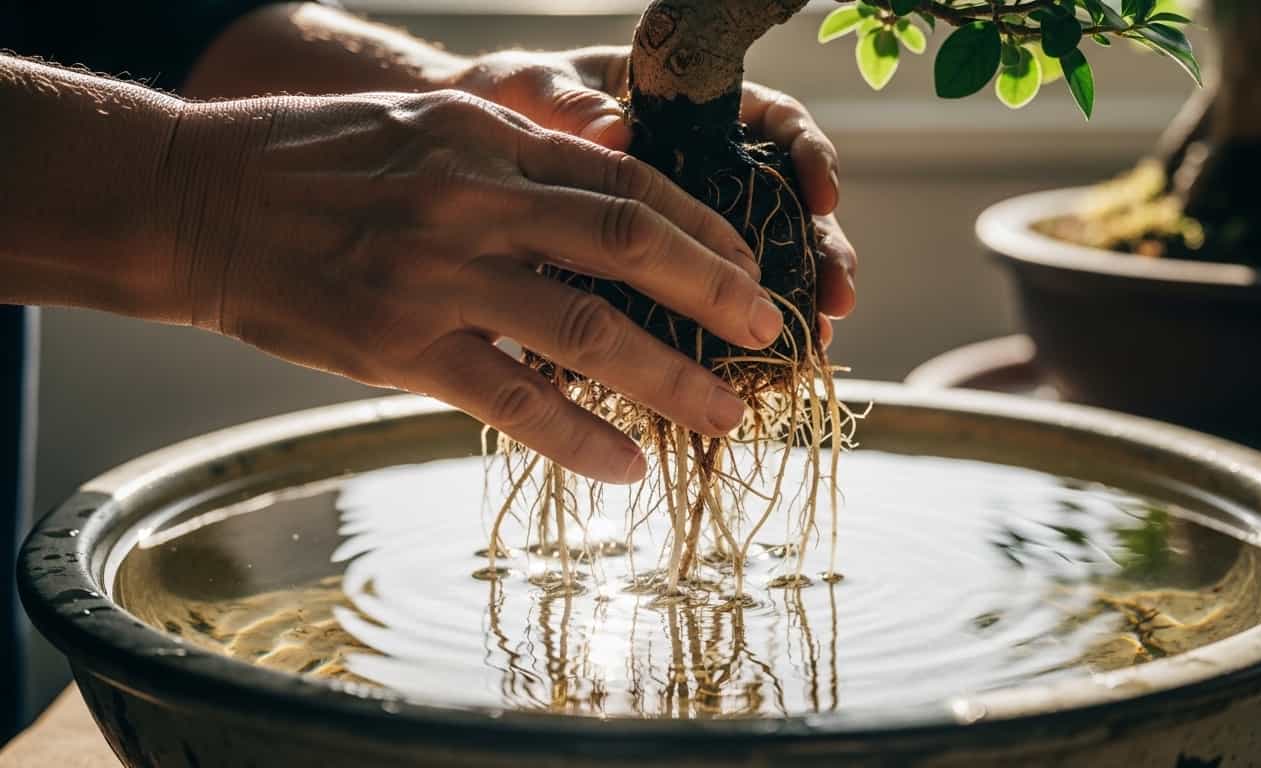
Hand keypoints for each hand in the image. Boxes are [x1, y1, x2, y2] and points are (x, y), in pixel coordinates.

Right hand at [166, 91, 785, 483]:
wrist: (196, 199)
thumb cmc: (317, 162)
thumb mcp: (428, 126)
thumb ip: (517, 156)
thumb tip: (612, 186)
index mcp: (490, 137)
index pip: (628, 179)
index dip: (703, 225)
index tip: (749, 262)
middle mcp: (475, 201)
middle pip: (630, 243)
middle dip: (715, 292)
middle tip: (771, 331)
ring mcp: (437, 276)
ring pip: (584, 330)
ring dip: (670, 377)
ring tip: (726, 413)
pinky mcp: (398, 347)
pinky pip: (510, 401)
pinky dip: (578, 437)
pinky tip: (626, 465)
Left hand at [453, 47, 857, 343]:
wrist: (440, 155)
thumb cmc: (497, 104)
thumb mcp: (525, 89)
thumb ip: (565, 104)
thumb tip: (615, 132)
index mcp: (681, 103)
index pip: (769, 118)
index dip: (806, 154)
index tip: (821, 195)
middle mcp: (697, 163)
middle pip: (784, 201)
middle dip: (819, 249)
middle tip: (837, 296)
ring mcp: (677, 224)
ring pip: (758, 259)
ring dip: (792, 300)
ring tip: (816, 341)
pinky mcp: (649, 275)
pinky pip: (701, 305)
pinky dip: (726, 334)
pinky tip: (750, 368)